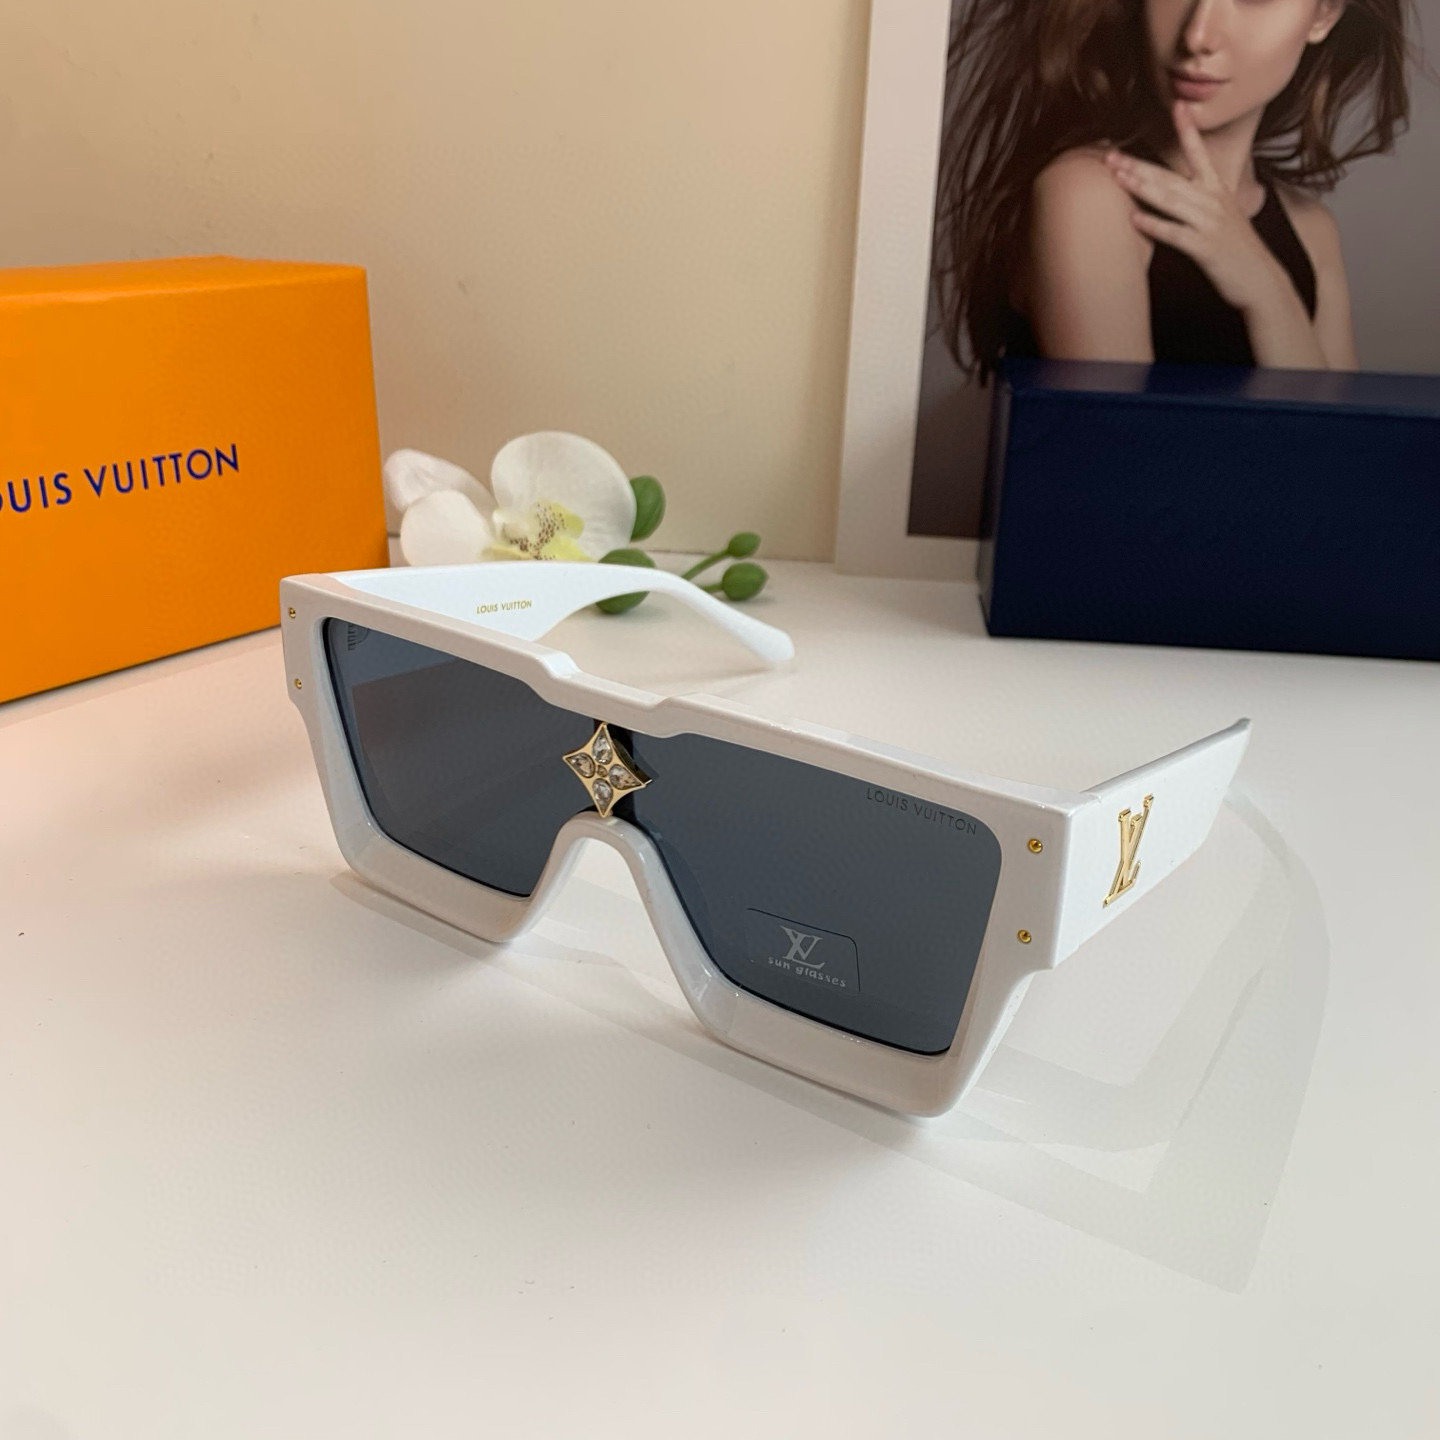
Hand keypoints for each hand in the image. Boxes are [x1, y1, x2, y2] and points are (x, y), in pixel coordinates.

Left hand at [1104, 102, 1293, 318]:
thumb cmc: (1236, 251)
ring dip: (1141, 187)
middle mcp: (1213, 202)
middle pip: (1170, 178)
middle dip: (1139, 165)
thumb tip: (1173, 194)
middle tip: (1111, 155)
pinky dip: (1154, 225)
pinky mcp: (1205, 247)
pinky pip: (1175, 234)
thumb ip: (1199, 203)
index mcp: (1217, 191)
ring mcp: (1209, 223)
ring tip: (1117, 177)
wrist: (1260, 281)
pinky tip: (1134, 219)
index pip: (1199, 154)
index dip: (1187, 129)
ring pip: (1170, 200)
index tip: (1176, 105)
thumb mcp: (1222, 218)